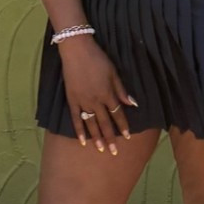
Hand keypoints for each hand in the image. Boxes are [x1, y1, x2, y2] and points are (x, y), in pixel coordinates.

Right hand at [59, 39, 137, 153]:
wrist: (76, 50)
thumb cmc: (98, 59)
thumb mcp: (114, 72)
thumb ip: (121, 90)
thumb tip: (132, 104)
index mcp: (107, 93)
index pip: (117, 113)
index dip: (123, 125)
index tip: (127, 137)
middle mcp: (96, 101)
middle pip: (105, 123)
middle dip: (111, 138)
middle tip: (114, 152)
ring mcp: (83, 101)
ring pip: (91, 123)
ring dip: (97, 137)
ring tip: (101, 150)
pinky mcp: (72, 100)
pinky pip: (76, 118)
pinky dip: (79, 130)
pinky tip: (82, 141)